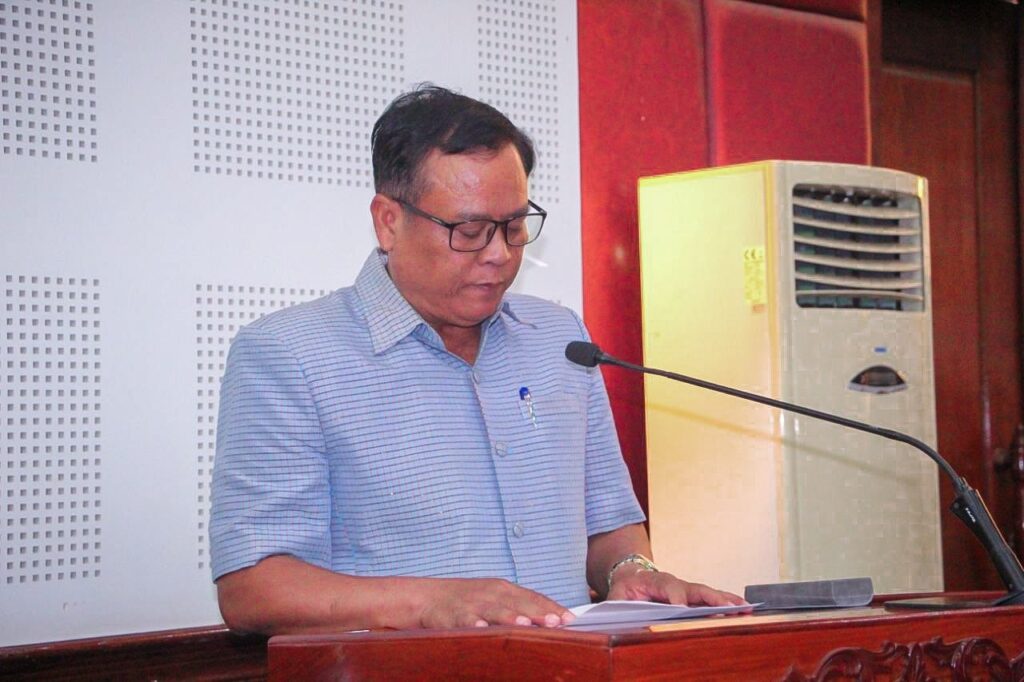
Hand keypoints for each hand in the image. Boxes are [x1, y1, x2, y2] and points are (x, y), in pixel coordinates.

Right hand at [417, 578, 575, 628]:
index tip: (570, 619)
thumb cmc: (466, 602)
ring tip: (524, 624)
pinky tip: (482, 629)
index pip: (533, 597)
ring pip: (493, 609)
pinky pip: (464, 620)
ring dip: (509, 616)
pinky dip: (473, 623)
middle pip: (518, 602)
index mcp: (503, 589)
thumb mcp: (494, 600)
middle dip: (537, 611)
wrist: (425, 598)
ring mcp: (471, 603)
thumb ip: (518, 608)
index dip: (551, 607)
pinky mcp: (451, 614)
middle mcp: (490, 593)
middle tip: (555, 622)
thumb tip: (550, 622)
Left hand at [607, 566, 748, 608]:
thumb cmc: (624, 589)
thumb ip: (618, 605)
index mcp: (654, 582)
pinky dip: (727, 603)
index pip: (668, 588)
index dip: (676, 598)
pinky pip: (711, 599)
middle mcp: (675, 583)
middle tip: (727, 608)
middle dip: (711, 598)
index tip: (683, 609)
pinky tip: (743, 608)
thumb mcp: (615, 596)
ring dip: (726, 601)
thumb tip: (623, 616)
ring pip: (708, 594)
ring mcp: (685, 588)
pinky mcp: (692, 596)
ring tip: (745, 608)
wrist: (631, 575)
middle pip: (695, 589)